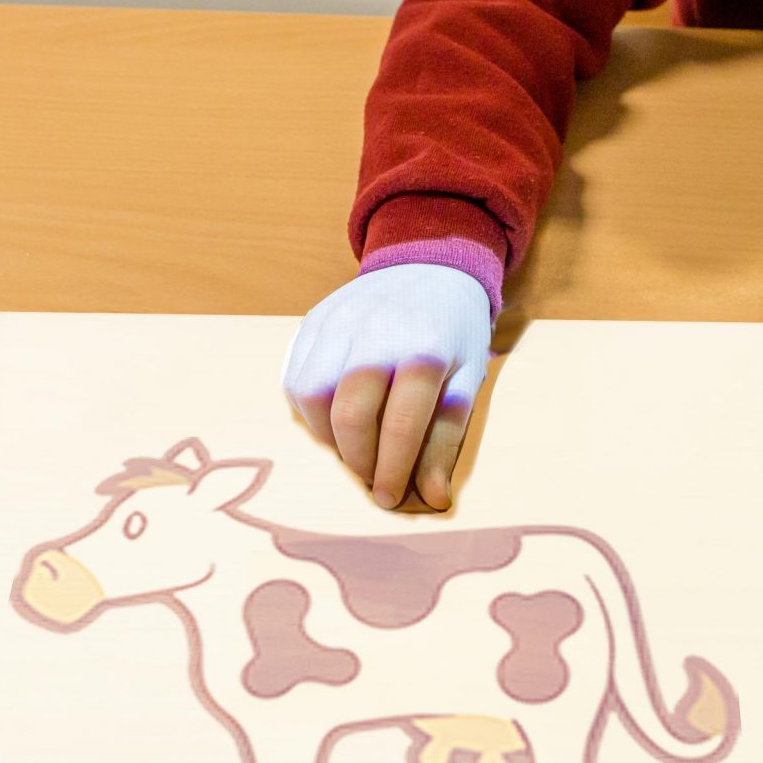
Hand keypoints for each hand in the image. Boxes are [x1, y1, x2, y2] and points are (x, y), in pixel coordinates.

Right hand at [280, 263, 492, 510]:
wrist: (429, 263)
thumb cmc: (453, 332)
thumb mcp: (467, 380)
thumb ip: (445, 439)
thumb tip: (432, 499)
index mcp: (425, 350)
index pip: (400, 425)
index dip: (390, 471)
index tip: (387, 498)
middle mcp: (376, 333)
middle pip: (348, 413)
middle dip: (356, 458)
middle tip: (368, 476)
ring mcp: (339, 322)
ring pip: (313, 397)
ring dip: (328, 436)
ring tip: (352, 445)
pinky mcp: (314, 320)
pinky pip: (296, 377)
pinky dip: (309, 409)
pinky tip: (332, 418)